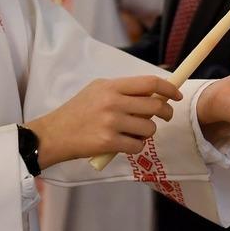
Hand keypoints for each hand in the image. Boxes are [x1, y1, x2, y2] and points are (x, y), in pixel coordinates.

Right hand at [26, 76, 180, 169]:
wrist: (53, 135)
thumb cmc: (77, 112)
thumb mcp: (97, 90)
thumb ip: (122, 90)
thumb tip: (153, 93)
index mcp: (111, 86)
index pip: (149, 83)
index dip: (169, 88)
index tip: (176, 95)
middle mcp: (113, 102)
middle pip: (155, 106)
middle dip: (166, 113)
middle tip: (165, 117)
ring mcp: (111, 123)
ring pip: (149, 128)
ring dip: (147, 132)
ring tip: (134, 132)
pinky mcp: (108, 143)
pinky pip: (138, 145)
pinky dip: (136, 147)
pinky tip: (126, 144)